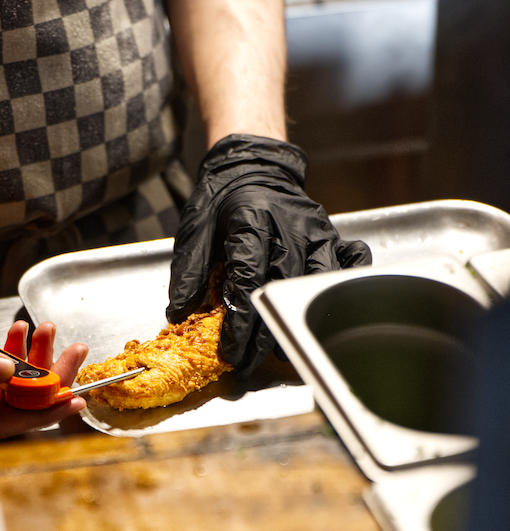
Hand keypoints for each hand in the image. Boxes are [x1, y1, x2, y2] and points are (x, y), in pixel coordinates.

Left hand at [167, 134, 370, 378]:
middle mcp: (288, 225)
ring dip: (300, 321)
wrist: (251, 165)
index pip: (248, 278)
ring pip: (318, 281)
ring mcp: (316, 230)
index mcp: (250, 220)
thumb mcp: (193, 228)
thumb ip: (189, 271)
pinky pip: (350, 262)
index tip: (231, 351)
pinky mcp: (332, 234)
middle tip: (249, 365)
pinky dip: (342, 288)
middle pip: (283, 288)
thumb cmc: (220, 199)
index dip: (240, 321)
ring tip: (283, 353)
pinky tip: (327, 312)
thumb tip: (179, 313)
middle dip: (265, 334)